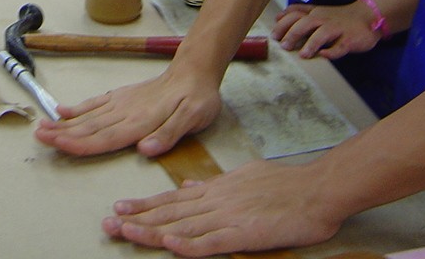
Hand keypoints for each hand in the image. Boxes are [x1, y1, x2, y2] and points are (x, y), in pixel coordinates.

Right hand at [34, 66, 222, 157]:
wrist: (195, 70)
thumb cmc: (198, 98)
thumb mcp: (193, 118)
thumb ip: (168, 134)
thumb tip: (145, 150)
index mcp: (141, 121)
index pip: (105, 138)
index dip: (79, 143)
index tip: (57, 144)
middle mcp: (126, 112)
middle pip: (89, 127)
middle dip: (62, 134)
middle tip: (39, 137)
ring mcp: (122, 102)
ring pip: (88, 116)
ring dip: (65, 124)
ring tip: (42, 127)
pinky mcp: (123, 96)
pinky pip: (96, 103)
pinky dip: (79, 108)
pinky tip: (63, 111)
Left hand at [103, 158, 342, 255]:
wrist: (316, 189)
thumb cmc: (284, 186)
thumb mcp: (243, 177)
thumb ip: (215, 185)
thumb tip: (191, 187)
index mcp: (215, 190)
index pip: (172, 200)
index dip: (145, 205)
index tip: (121, 208)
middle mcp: (215, 202)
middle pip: (169, 213)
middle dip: (137, 219)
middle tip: (108, 223)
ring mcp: (229, 217)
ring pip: (183, 226)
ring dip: (152, 231)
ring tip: (125, 233)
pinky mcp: (245, 234)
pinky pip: (212, 242)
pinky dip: (190, 245)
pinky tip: (170, 246)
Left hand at [272, 2, 383, 59]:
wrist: (368, 15)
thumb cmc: (338, 17)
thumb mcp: (318, 11)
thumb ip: (300, 13)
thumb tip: (278, 17)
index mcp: (314, 13)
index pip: (295, 14)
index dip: (283, 23)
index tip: (274, 35)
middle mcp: (323, 19)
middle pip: (305, 23)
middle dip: (292, 34)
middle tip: (284, 46)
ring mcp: (337, 29)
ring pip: (322, 34)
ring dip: (311, 44)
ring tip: (303, 55)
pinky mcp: (349, 40)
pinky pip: (340, 47)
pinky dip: (332, 52)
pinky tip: (324, 55)